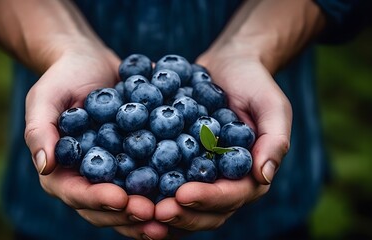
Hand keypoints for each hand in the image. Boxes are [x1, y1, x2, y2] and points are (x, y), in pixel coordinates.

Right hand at [24, 48, 167, 238]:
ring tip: (173, 212)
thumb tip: (44, 166)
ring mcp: (114, 174)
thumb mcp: (45, 97)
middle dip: (128, 215)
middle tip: (152, 214)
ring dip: (150, 213)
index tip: (121, 199)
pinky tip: (186, 189)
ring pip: (130, 203)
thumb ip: (40, 130)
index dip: (98, 200)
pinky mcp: (136, 162)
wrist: (91, 63)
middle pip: (106, 209)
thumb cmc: (63, 78)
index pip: (77, 194)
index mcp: (61, 171)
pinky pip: (150, 179)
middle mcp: (88, 179)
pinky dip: (166, 189)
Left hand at [154, 51, 291, 236]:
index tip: (183, 194)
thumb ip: (275, 140)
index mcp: (249, 175)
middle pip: (205, 211)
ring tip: (137, 207)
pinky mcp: (179, 161)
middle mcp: (224, 180)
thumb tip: (264, 176)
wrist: (228, 65)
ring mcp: (200, 173)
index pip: (230, 197)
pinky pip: (164, 179)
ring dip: (161, 210)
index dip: (208, 200)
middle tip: (155, 211)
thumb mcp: (272, 105)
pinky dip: (149, 188)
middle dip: (181, 214)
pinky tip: (127, 186)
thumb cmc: (254, 82)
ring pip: (182, 205)